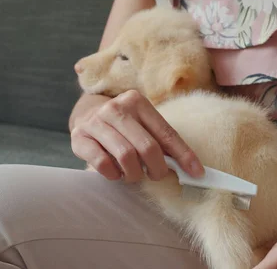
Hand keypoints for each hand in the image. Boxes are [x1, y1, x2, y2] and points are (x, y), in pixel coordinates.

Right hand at [70, 90, 204, 181]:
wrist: (86, 114)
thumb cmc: (123, 124)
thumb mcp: (143, 124)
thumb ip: (162, 141)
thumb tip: (191, 169)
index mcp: (137, 101)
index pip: (166, 133)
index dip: (183, 155)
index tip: (196, 173)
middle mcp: (116, 108)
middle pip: (147, 147)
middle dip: (157, 168)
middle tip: (157, 175)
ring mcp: (95, 122)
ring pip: (126, 156)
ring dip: (135, 174)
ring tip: (134, 175)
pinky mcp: (80, 137)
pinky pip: (102, 163)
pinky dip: (113, 174)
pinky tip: (116, 173)